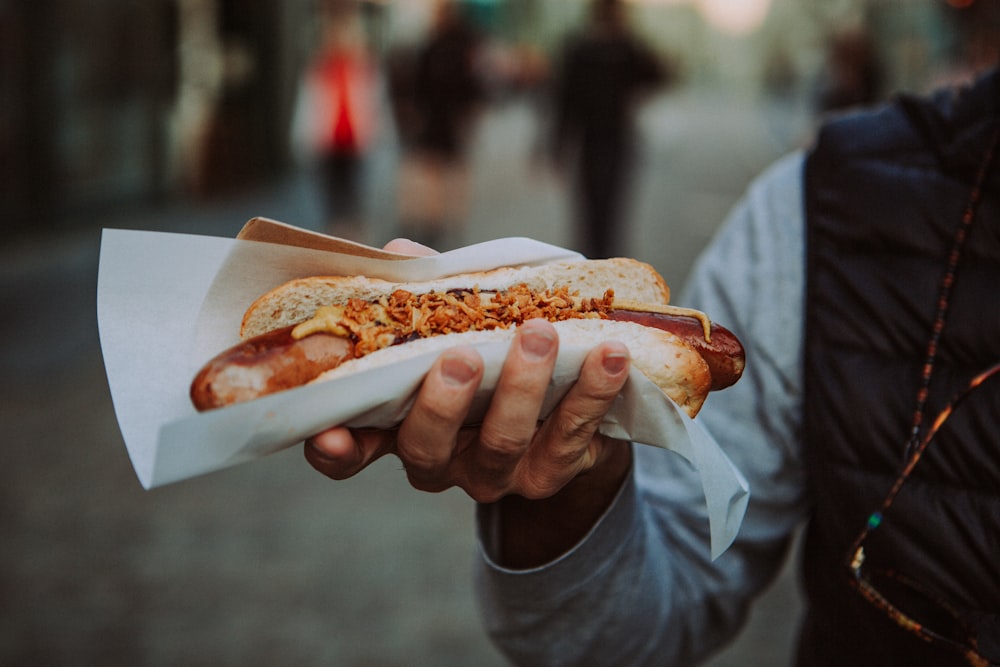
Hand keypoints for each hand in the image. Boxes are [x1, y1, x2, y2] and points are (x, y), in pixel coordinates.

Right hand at [303, 238, 634, 564]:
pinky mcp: (552, 471)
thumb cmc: (491, 351)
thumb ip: (429, 292)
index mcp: (399, 423)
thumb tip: (401, 251)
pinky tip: (608, 354)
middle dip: (442, 405)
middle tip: (461, 357)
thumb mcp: (455, 320)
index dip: (336, 449)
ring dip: (521, 388)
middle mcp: (440, 458)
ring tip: (538, 334)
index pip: (354, 448)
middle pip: (425, 448)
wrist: (564, 406)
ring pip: (500, 444)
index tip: (328, 434)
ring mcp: (495, 472)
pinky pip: (571, 437)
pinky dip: (591, 392)